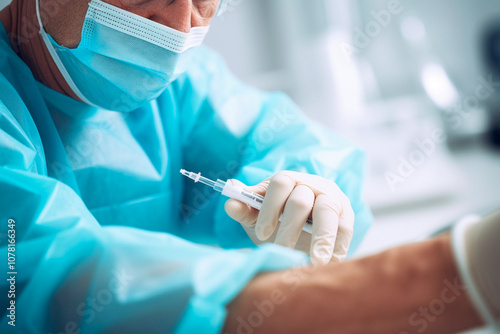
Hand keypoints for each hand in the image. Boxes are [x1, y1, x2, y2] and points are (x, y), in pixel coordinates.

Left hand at [224, 171, 354, 264]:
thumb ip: (245, 210)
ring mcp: (332, 198)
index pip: (280, 184)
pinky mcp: (347, 215)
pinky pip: (346, 229)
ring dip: (321, 239)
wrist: (303, 231)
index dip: (269, 208)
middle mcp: (312, 184)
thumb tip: (230, 203)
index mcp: (288, 179)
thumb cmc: (276, 221)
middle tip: (282, 252)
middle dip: (290, 229)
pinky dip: (338, 248)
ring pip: (328, 213)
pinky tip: (330, 265)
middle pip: (301, 201)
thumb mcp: (257, 217)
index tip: (261, 234)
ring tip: (315, 263)